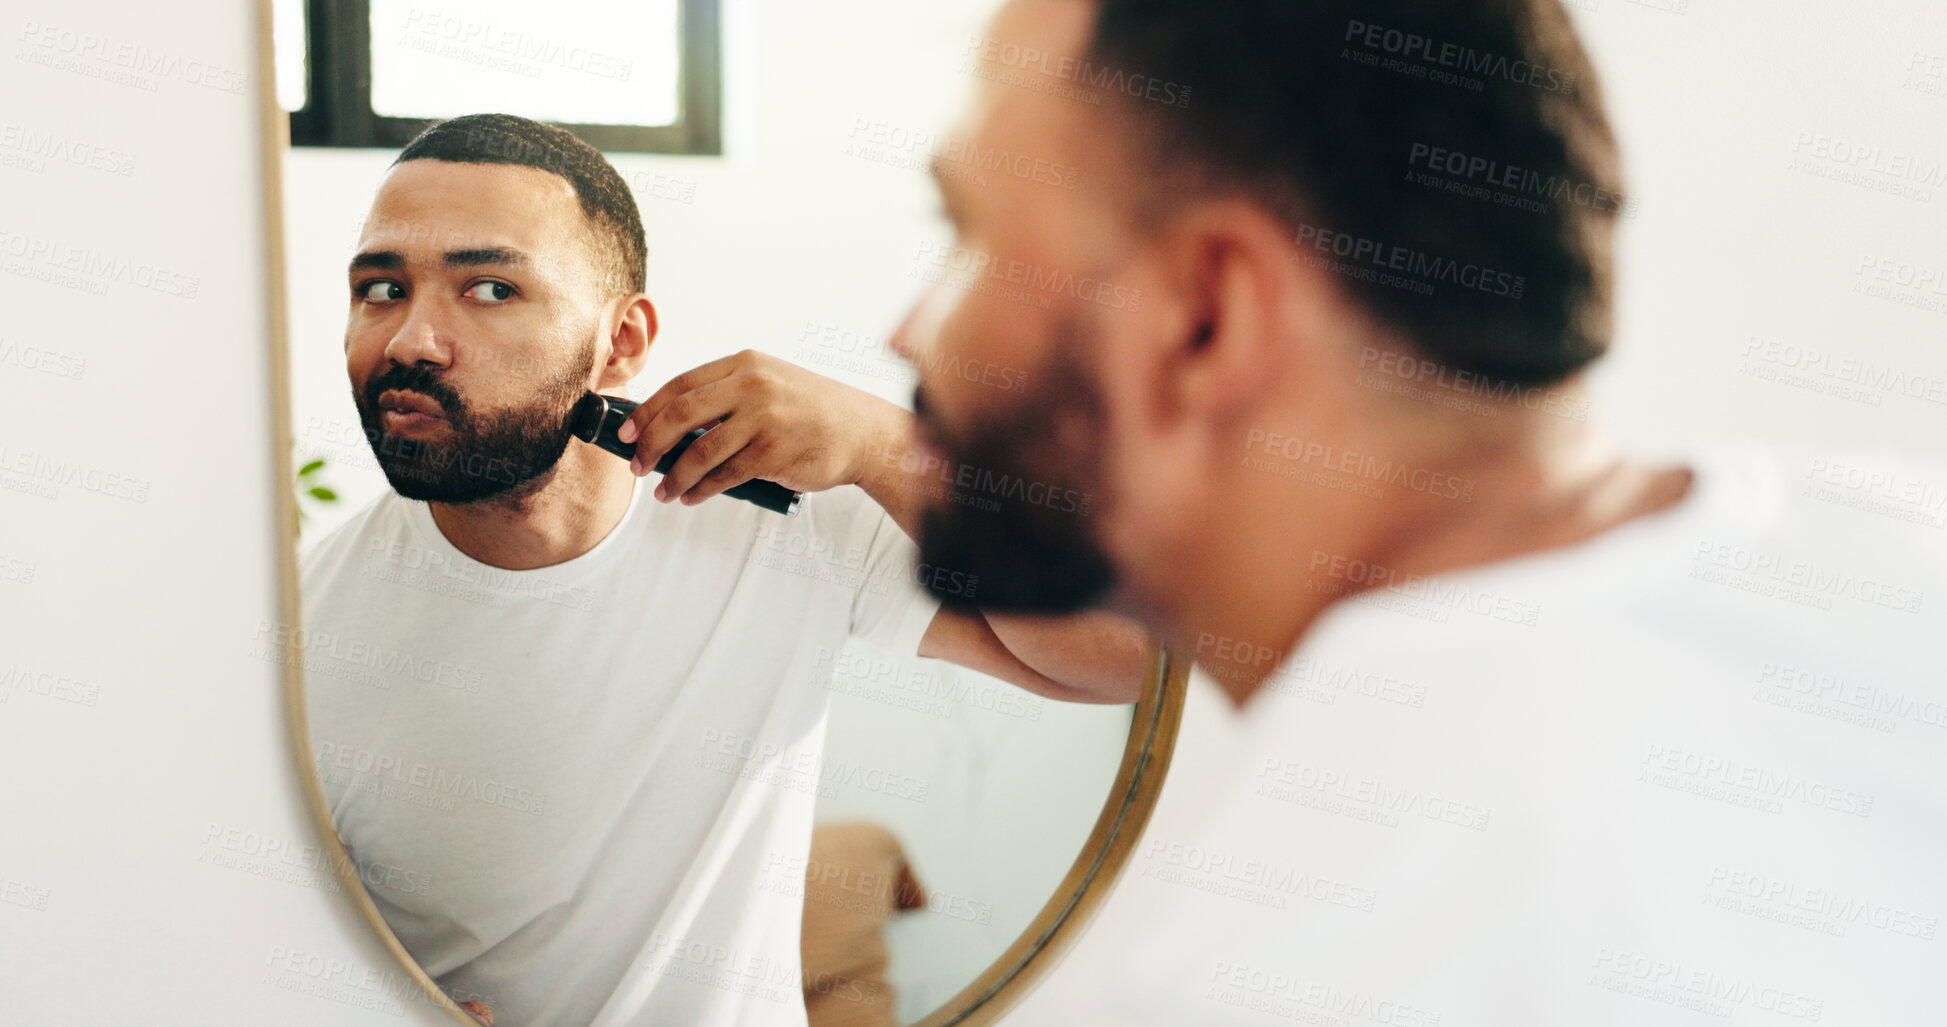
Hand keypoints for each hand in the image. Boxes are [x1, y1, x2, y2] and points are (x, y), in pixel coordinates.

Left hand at [615, 350, 905, 505]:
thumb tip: (672, 423)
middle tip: (636, 464)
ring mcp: (764, 418)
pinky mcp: (774, 451)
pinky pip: (725, 474)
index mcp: (745, 364)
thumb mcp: (771, 383)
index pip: (681, 384)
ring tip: (663, 491)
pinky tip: (690, 496)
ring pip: (700, 449)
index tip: (626, 432)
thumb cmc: (812, 411)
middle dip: (650, 442)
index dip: (647, 410)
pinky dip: (702, 489)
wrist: (863, 431)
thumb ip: (728, 395)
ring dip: (674, 475)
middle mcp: (752, 386)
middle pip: (681, 413)